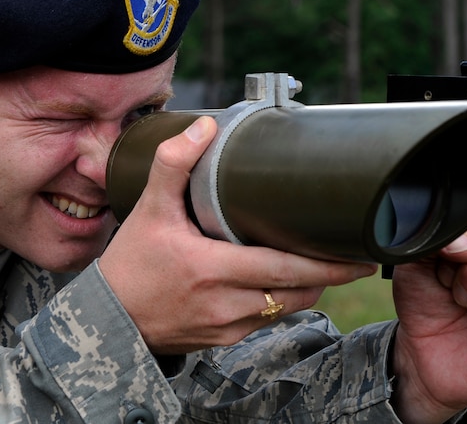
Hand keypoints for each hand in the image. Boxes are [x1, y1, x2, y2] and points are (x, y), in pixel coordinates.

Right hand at [98, 116, 376, 353]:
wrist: (106, 319)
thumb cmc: (129, 264)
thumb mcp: (149, 208)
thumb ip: (174, 164)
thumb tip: (205, 127)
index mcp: (214, 268)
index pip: (287, 269)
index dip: (328, 265)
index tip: (359, 256)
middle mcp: (227, 303)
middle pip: (298, 293)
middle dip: (329, 276)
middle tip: (354, 258)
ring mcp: (228, 326)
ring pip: (285, 309)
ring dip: (306, 289)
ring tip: (321, 266)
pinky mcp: (222, 339)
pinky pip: (265, 321)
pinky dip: (279, 301)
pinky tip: (280, 283)